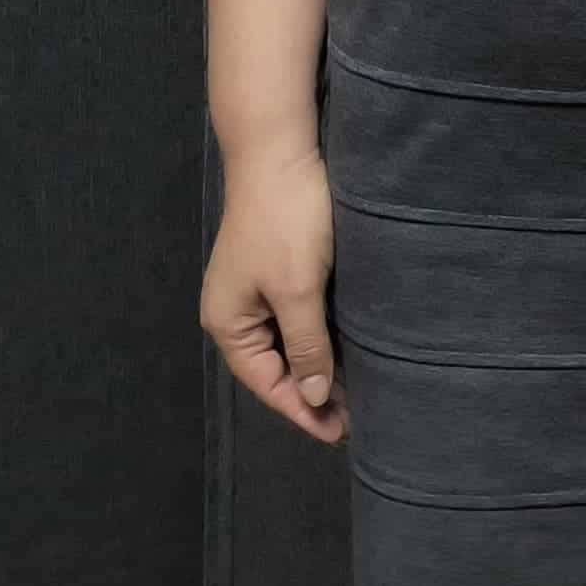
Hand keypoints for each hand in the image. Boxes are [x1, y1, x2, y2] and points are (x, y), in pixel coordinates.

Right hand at [200, 141, 342, 443]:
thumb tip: (311, 396)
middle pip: (276, 366)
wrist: (280, 152)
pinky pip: (298, 316)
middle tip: (355, 418)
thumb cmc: (287, 222)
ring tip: (357, 391)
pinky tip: (349, 346)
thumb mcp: (299, 290)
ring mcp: (255, 289)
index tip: (340, 433)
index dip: (302, 410)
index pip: (266, 383)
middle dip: (311, 392)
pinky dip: (321, 336)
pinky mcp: (278, 268)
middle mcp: (236, 310)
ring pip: (290, 342)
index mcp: (228, 323)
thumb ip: (306, 346)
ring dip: (319, 365)